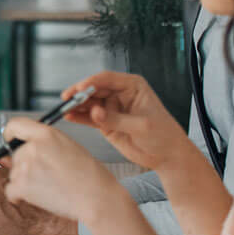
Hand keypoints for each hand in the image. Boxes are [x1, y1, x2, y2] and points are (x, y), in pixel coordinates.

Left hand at [0, 119, 125, 226]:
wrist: (98, 199)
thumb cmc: (90, 176)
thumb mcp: (68, 145)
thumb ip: (45, 141)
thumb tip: (26, 144)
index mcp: (46, 134)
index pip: (14, 125)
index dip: (11, 134)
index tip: (12, 140)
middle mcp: (32, 147)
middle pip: (15, 152)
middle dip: (26, 163)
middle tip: (47, 173)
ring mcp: (25, 167)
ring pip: (14, 172)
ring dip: (25, 180)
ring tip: (50, 185)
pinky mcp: (22, 186)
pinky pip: (11, 190)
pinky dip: (20, 195)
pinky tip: (40, 195)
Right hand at [61, 71, 198, 173]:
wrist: (167, 155)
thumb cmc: (163, 135)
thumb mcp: (141, 125)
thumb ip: (116, 119)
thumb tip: (95, 113)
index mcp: (132, 86)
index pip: (107, 79)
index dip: (91, 82)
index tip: (79, 89)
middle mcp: (120, 94)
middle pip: (94, 89)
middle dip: (80, 94)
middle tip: (67, 101)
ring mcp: (111, 109)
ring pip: (89, 103)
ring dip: (77, 106)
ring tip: (66, 110)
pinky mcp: (106, 123)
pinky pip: (89, 118)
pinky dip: (79, 117)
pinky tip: (70, 117)